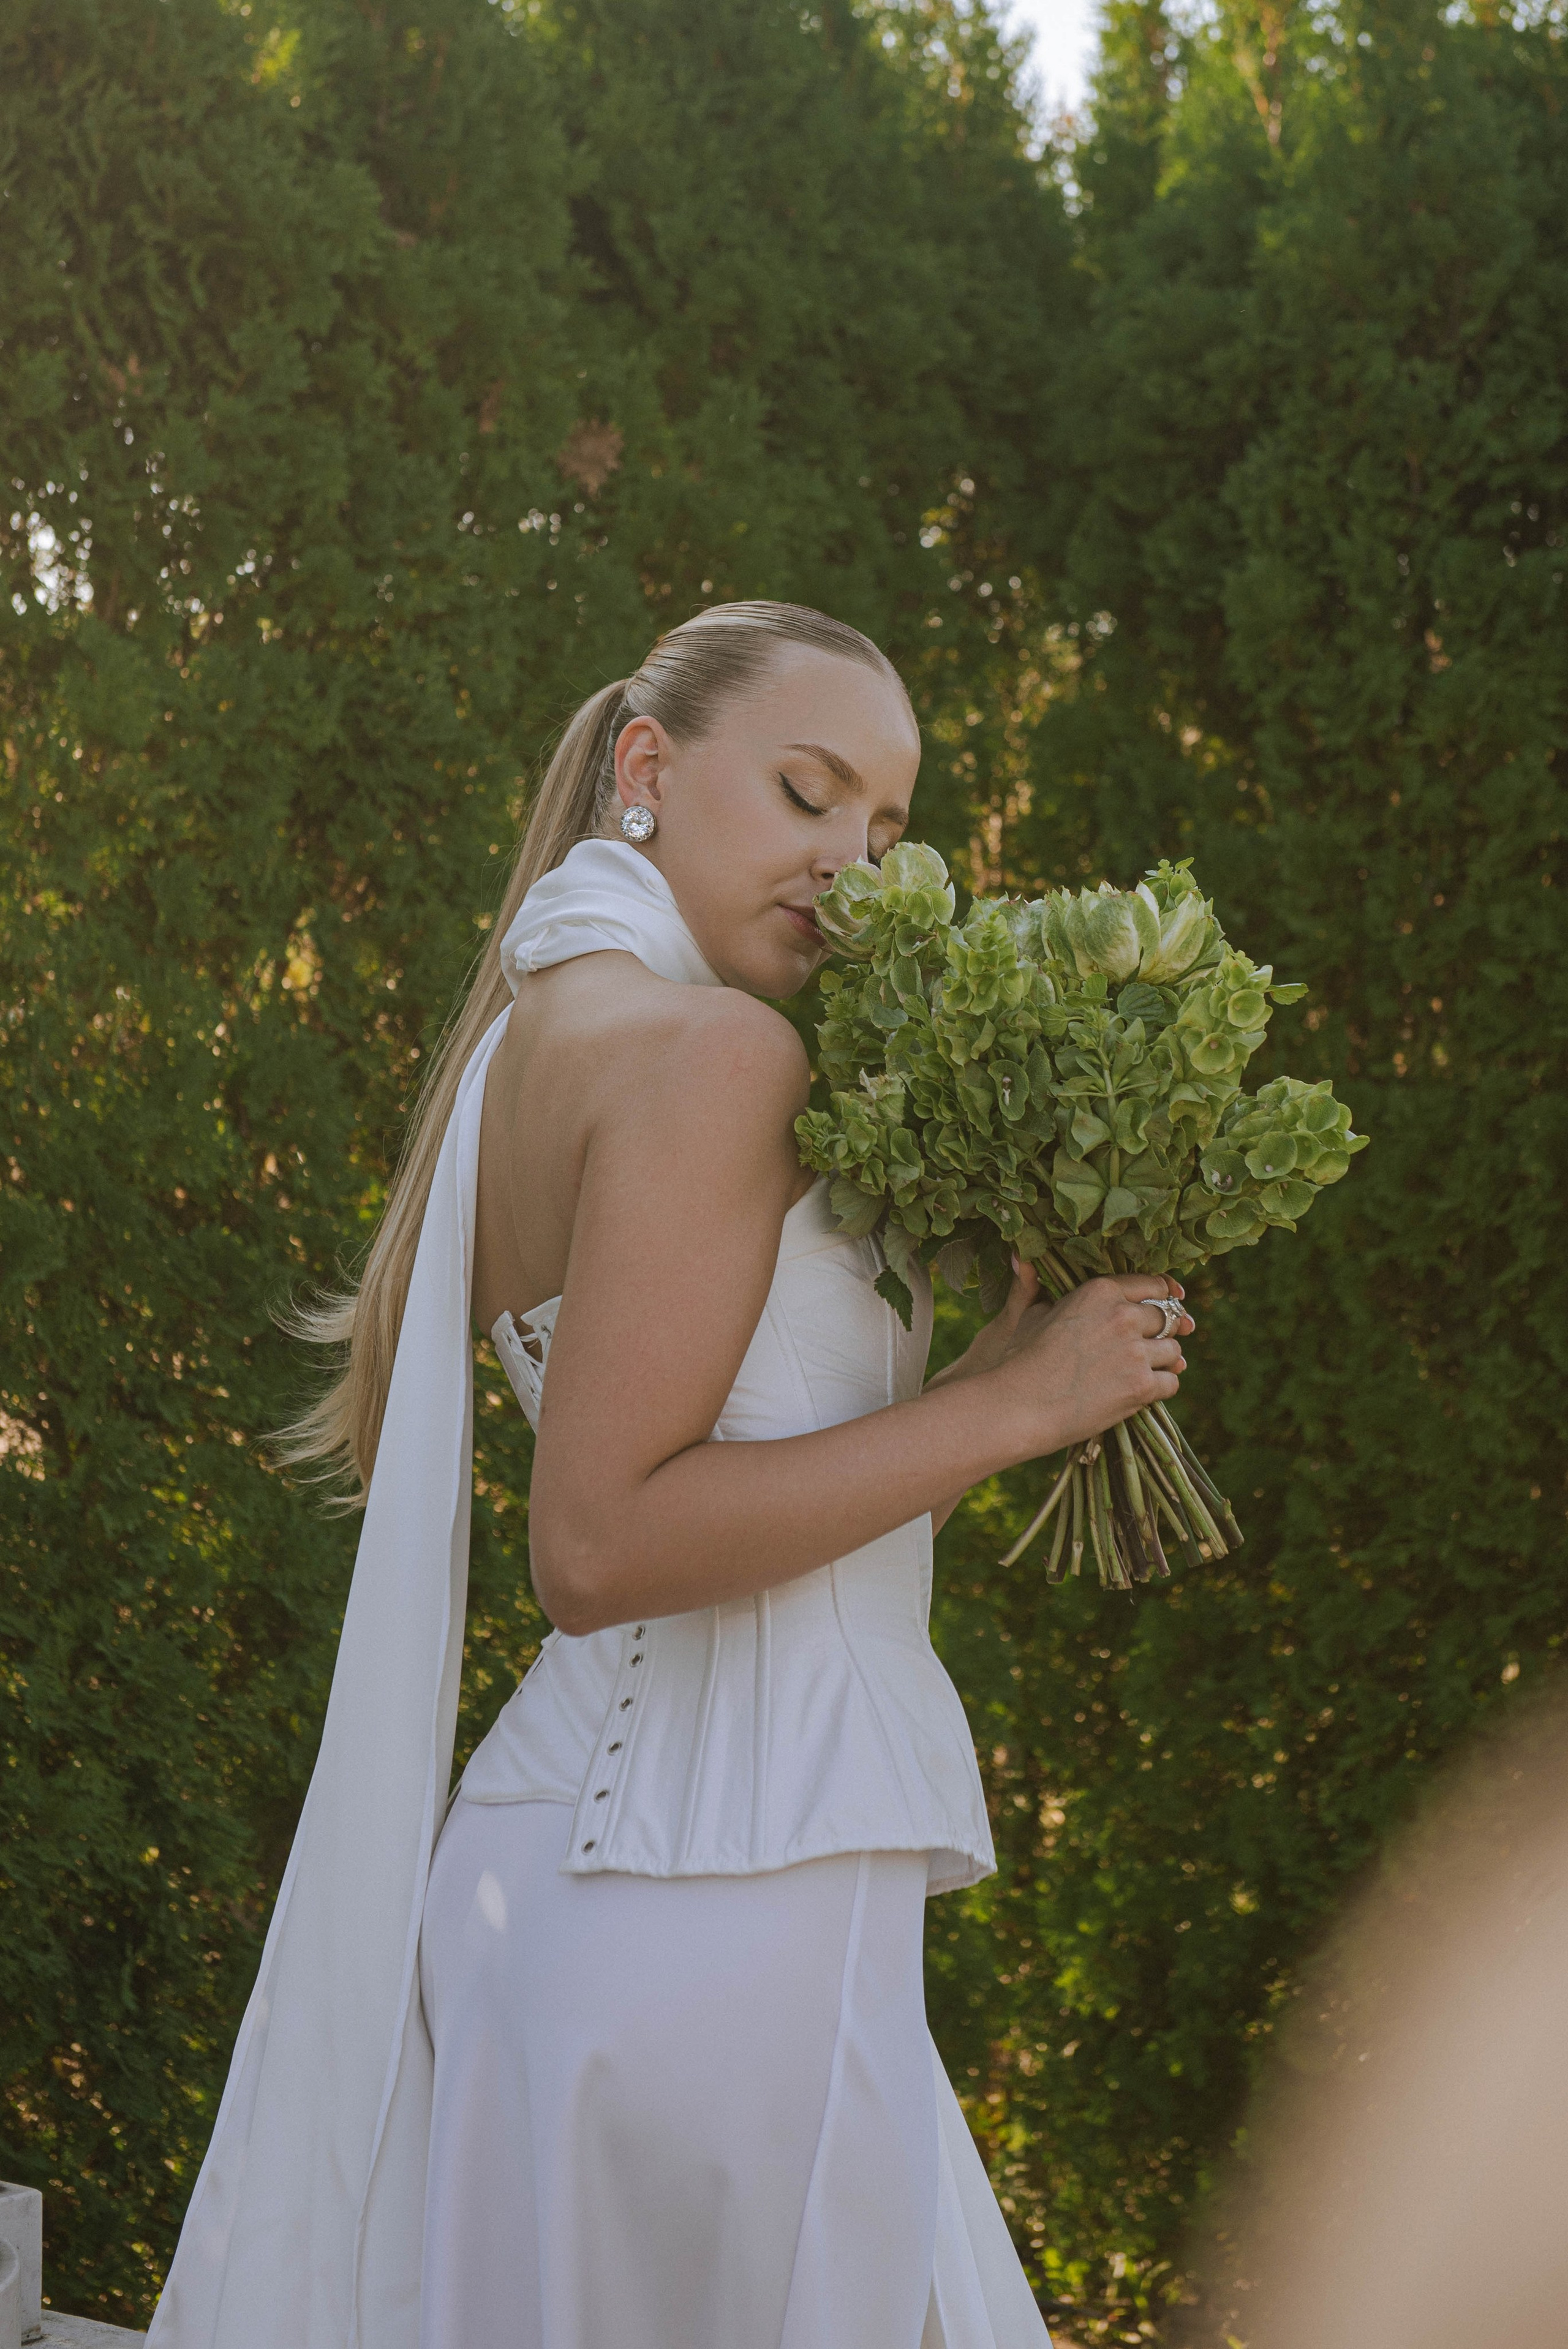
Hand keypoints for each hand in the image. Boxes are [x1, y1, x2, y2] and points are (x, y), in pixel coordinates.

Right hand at [976, 1260, 1192, 1459]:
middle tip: (1151, 1345)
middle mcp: (1123, 1315)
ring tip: (1143, 1370)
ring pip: (1173, 1351)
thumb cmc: (1019, 1359)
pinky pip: (1171, 1383)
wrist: (1019, 1405)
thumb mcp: (1031, 1313)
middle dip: (1163, 1332)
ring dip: (1163, 1362)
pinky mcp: (1141, 1386)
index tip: (1169, 1304)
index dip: (1164, 1295)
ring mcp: (1135, 1352)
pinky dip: (1160, 1388)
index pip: (1153, 1284)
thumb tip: (1020, 1257)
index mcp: (1100, 1290)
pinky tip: (1143, 1391)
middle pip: (1167, 1317)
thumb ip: (1042, 1288)